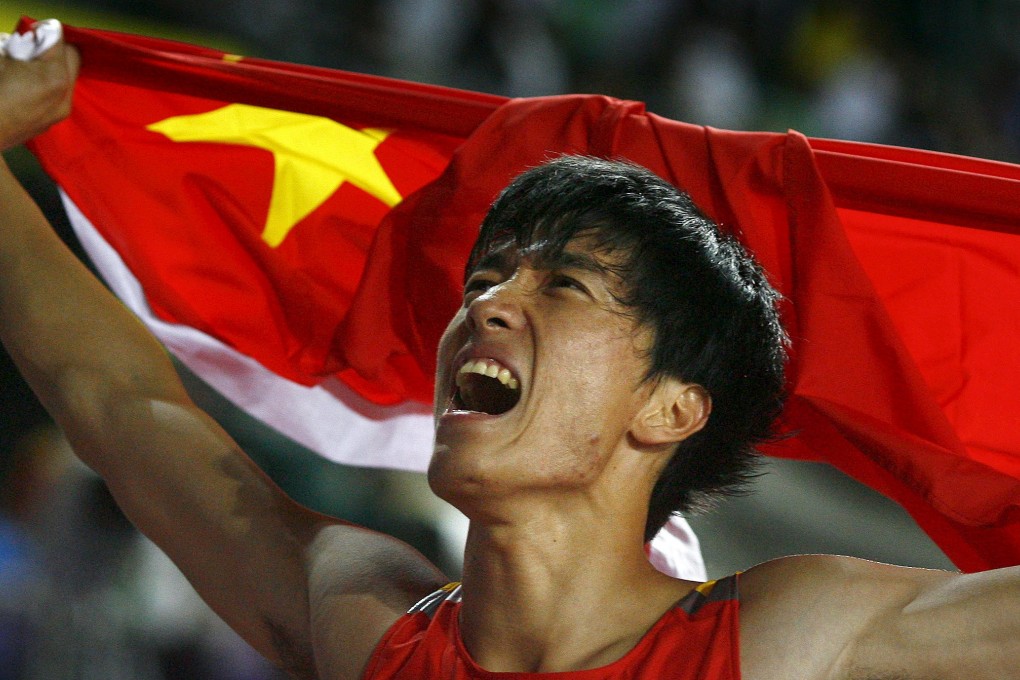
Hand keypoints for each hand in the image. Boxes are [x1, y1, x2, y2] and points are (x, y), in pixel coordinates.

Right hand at [0, 30, 79, 150]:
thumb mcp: (1, 60)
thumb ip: (20, 48)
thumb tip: (29, 44)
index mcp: (53, 75)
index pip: (60, 41)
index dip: (46, 31)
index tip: (35, 31)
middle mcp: (65, 93)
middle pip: (73, 58)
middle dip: (56, 49)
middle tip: (36, 48)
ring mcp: (62, 109)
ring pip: (69, 78)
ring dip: (54, 68)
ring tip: (31, 70)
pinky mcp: (56, 119)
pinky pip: (61, 94)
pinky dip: (50, 85)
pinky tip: (30, 87)